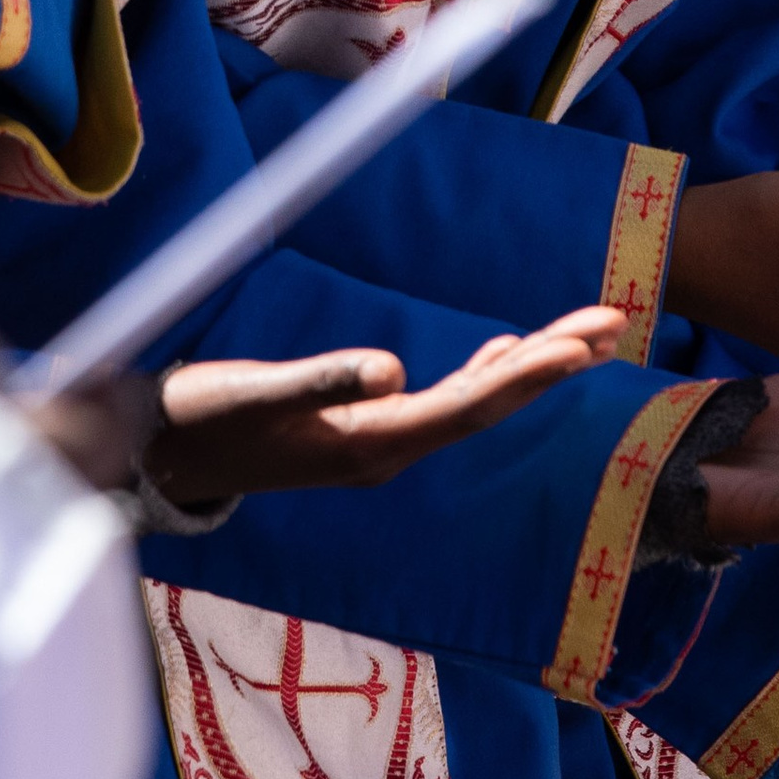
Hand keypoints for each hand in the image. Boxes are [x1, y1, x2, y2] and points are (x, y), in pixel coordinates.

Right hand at [144, 306, 624, 506]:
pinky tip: (504, 353)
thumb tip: (398, 372)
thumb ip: (325, 380)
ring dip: (531, 366)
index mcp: (370, 444)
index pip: (469, 406)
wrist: (163, 455)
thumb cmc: (205, 417)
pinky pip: (445, 402)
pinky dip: (485, 373)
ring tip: (588, 333)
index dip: (530, 375)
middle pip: (488, 404)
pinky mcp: (362, 429)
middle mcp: (388, 449)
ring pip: (473, 401)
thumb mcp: (258, 391)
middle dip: (553, 364)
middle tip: (615, 323)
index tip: (584, 347)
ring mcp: (378, 442)